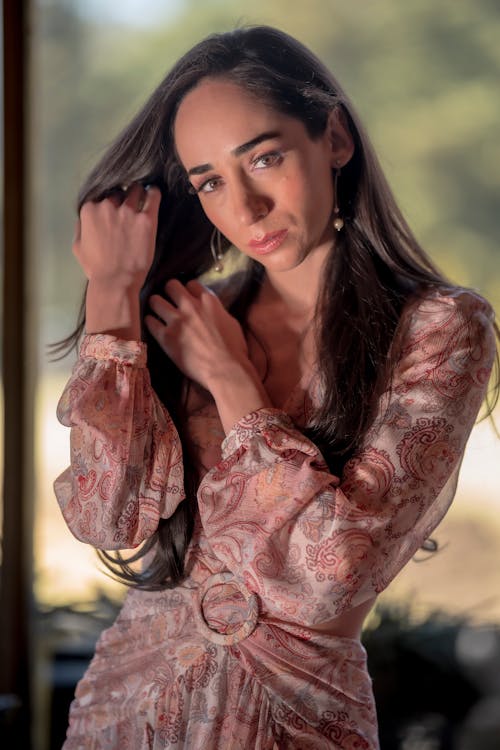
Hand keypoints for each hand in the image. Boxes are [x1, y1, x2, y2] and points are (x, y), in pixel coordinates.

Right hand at [74, 183, 160, 292]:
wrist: (116, 281)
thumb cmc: (96, 268)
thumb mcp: (78, 247)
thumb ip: (80, 227)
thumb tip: (85, 217)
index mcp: (90, 210)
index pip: (101, 195)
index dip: (109, 201)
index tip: (115, 207)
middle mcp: (107, 206)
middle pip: (119, 191)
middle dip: (123, 197)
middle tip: (130, 206)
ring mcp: (127, 212)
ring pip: (135, 189)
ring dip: (139, 193)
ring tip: (144, 198)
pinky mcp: (146, 220)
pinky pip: (153, 196)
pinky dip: (154, 193)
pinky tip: (154, 194)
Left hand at [145, 279, 271, 431]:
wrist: (225, 370)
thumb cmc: (234, 349)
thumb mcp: (230, 321)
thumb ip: (216, 311)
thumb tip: (210, 310)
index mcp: (208, 301)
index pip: (191, 283)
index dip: (188, 290)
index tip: (187, 296)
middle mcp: (190, 306)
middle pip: (171, 286)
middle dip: (169, 291)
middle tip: (169, 299)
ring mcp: (176, 321)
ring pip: (155, 301)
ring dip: (156, 304)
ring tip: (157, 310)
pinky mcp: (166, 337)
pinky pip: (150, 321)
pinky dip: (150, 321)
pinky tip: (153, 324)